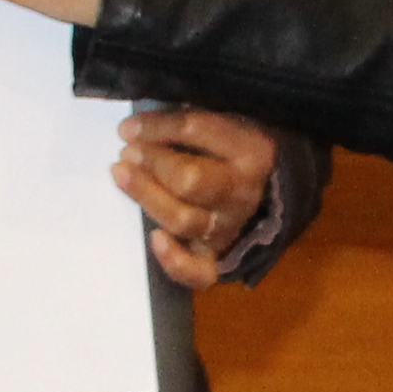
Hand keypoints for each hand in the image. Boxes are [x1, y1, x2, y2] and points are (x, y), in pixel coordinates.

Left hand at [117, 106, 273, 285]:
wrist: (270, 184)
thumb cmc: (233, 146)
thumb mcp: (227, 120)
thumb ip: (193, 119)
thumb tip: (145, 121)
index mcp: (251, 150)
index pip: (197, 131)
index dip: (156, 127)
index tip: (128, 128)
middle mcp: (242, 192)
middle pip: (189, 180)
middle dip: (152, 163)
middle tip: (128, 152)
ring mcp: (229, 226)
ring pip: (183, 219)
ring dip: (146, 196)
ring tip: (122, 174)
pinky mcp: (217, 255)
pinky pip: (199, 271)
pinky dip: (175, 261)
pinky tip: (155, 239)